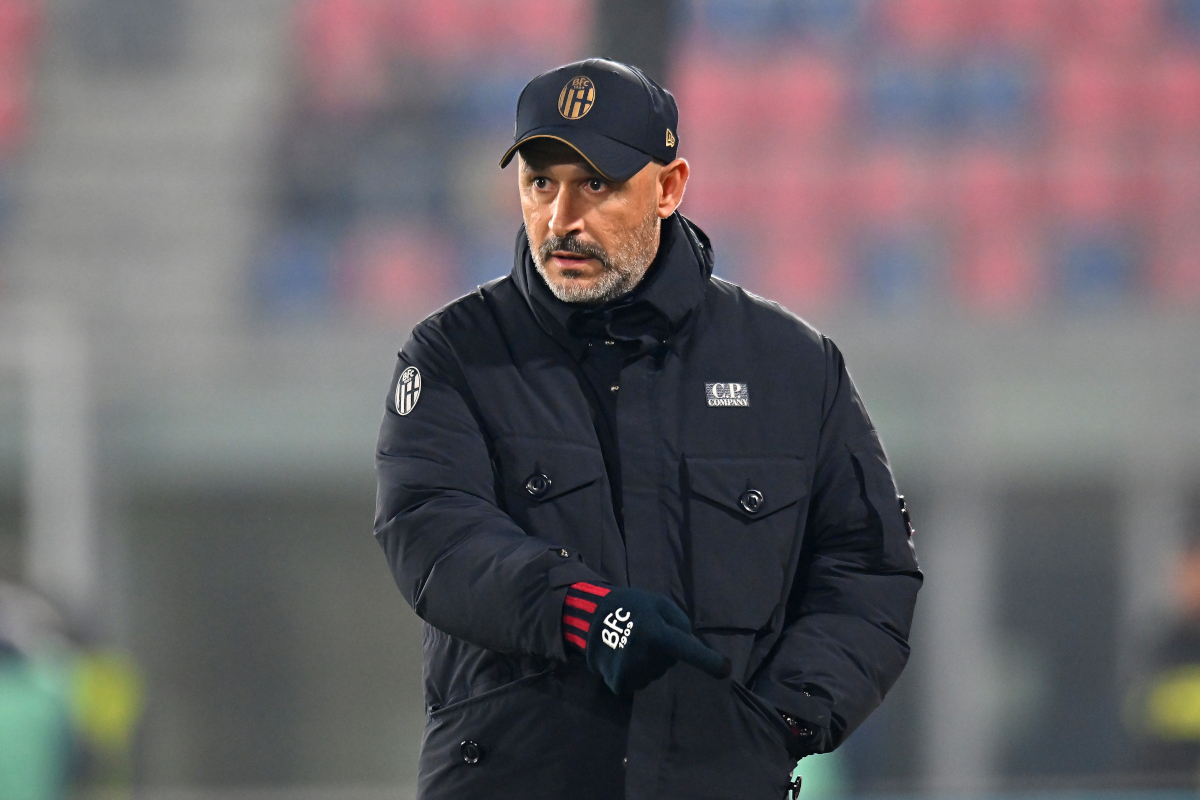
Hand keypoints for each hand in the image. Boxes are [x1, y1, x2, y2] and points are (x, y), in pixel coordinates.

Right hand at [563, 582, 730, 694]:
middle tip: (643, 633)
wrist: (590, 618)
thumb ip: (679, 622)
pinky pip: (639, 681)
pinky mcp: (620, 684)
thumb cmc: (631, 606)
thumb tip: (689, 645)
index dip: (707, 661)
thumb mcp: (658, 603)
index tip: (726, 671)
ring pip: (655, 673)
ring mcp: (632, 672)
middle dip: (661, 650)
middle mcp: (646, 655)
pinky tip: (622, 656)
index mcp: (657, 633)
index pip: (686, 649)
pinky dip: (634, 672)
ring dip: (648, 662)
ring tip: (630, 643)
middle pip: (669, 662)